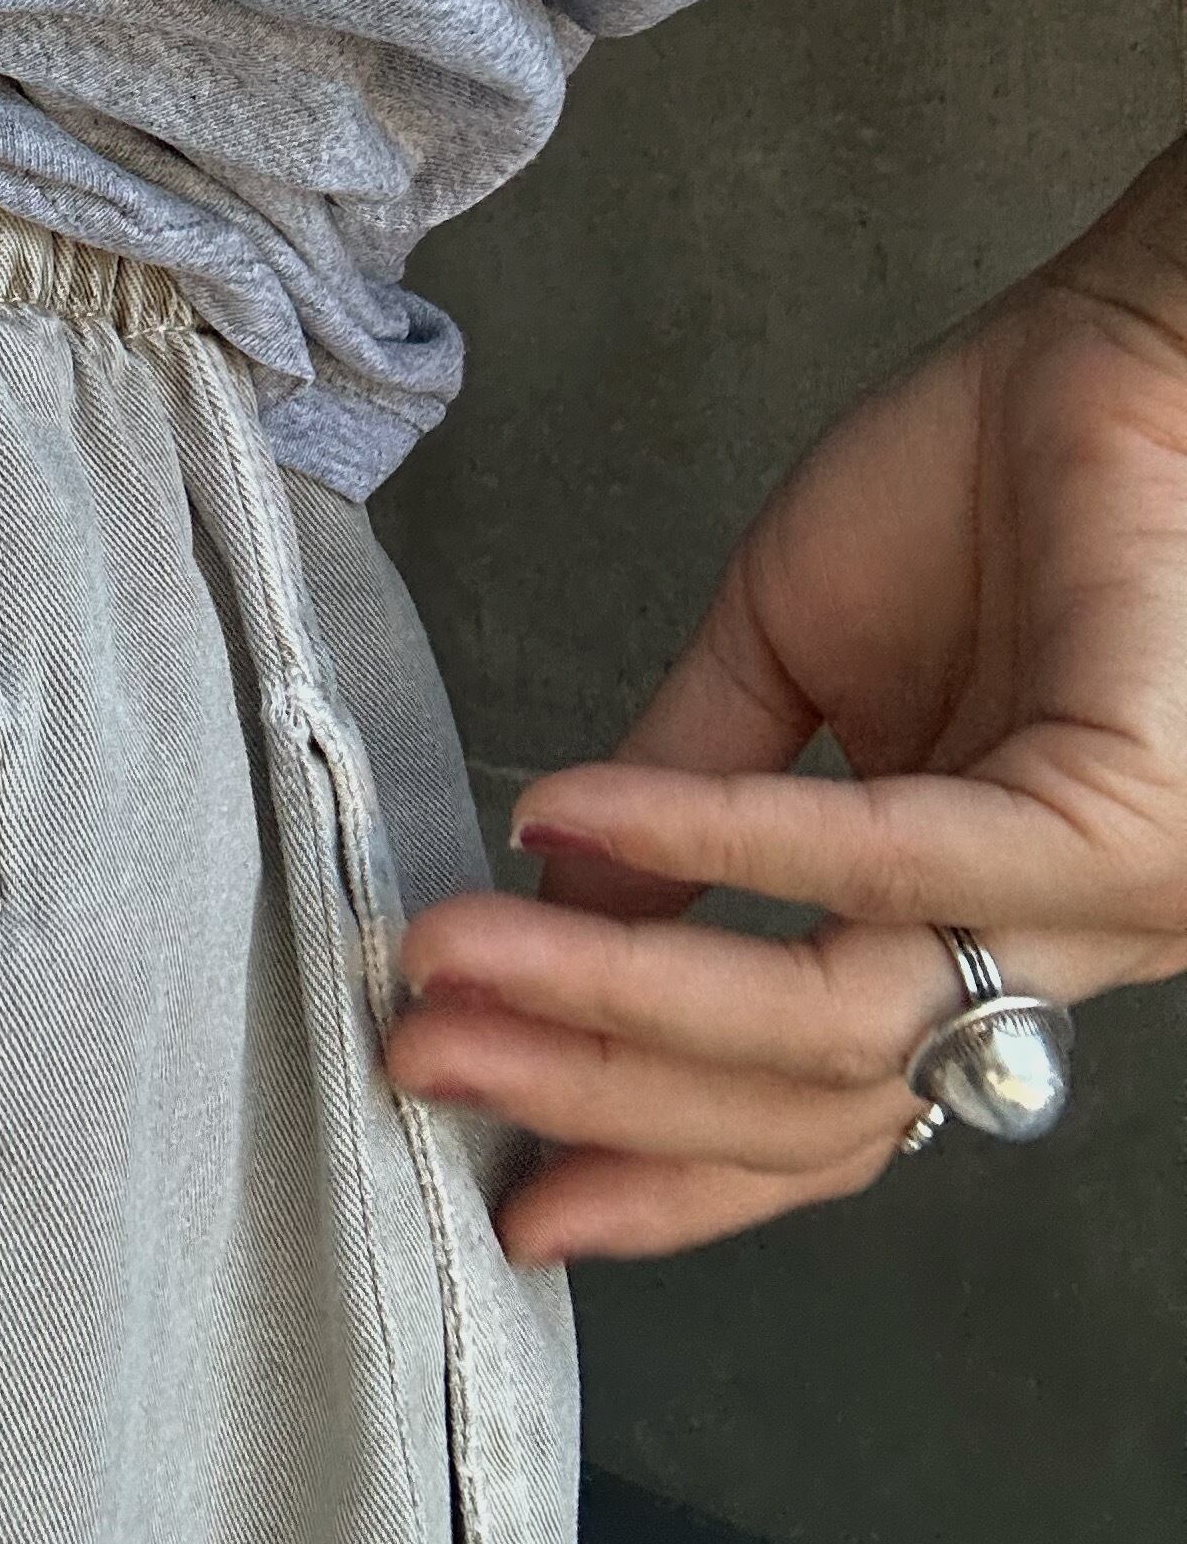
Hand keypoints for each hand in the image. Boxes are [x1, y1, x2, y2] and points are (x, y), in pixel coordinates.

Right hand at [380, 133, 1186, 1264]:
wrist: (1129, 350)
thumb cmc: (991, 486)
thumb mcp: (788, 659)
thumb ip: (683, 791)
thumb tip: (549, 913)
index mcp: (966, 928)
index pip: (814, 1105)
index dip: (660, 1163)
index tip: (512, 1193)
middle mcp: (1046, 954)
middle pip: (810, 1097)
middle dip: (595, 1090)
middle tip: (428, 1057)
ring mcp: (1098, 906)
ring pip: (836, 1016)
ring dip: (617, 993)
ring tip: (462, 960)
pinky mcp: (1123, 822)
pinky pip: (891, 862)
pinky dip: (717, 842)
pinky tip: (579, 818)